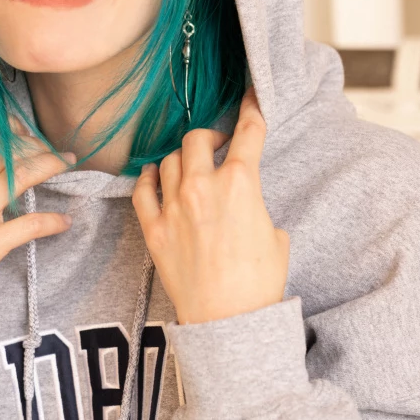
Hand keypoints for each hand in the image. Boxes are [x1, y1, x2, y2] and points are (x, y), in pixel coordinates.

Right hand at [0, 121, 73, 360]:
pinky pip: (28, 225)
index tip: (22, 126)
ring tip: (68, 162)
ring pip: (19, 177)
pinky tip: (64, 221)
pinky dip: (51, 221)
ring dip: (50, 165)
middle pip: (2, 151)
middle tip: (53, 145)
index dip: (4, 125)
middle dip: (34, 143)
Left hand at [131, 85, 289, 324]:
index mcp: (241, 182)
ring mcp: (173, 207)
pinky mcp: (153, 230)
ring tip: (189, 165)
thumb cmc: (259, 283)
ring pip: (169, 160)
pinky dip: (149, 177)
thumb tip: (247, 210)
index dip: (252, 110)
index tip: (251, 99)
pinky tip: (154, 175)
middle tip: (217, 145)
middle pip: (197, 138)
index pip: (248, 132)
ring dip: (181, 157)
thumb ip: (258, 209)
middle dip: (210, 136)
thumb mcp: (277, 237)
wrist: (229, 321)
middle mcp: (203, 187)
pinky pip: (142, 190)